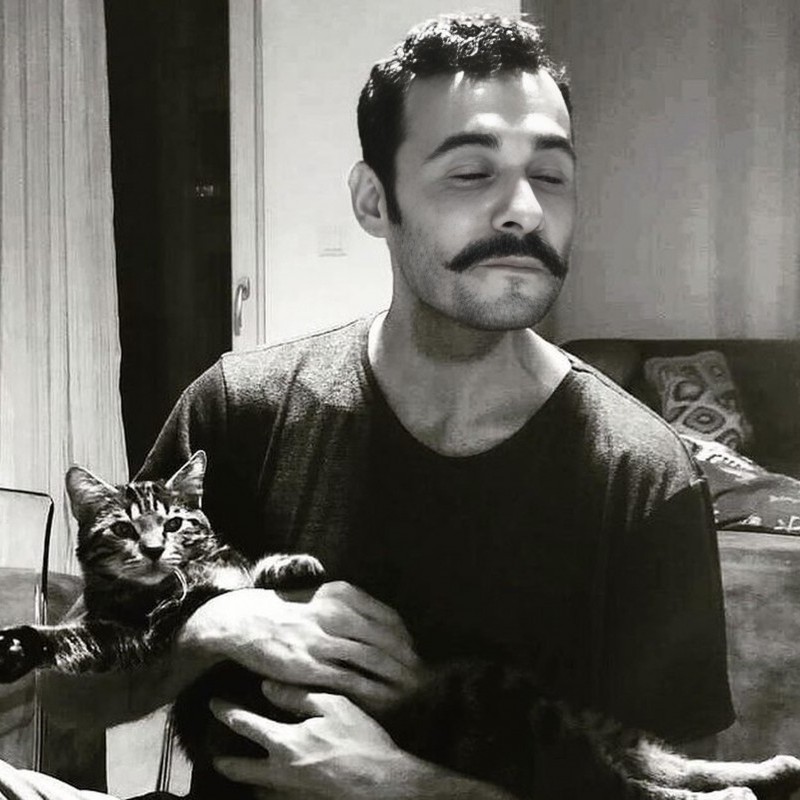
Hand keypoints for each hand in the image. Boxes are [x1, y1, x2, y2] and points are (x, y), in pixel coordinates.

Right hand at [180, 581, 425, 714]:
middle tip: (420, 676)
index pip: (389, 618)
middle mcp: (335, 613)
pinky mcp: (308, 665)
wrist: (245, 621)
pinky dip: (371, 690)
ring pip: (372, 660)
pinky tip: (383, 699)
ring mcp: (322, 640)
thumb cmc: (289, 610)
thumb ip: (353, 608)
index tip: (414, 653)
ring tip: (408, 691)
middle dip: (407, 661)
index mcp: (342, 593)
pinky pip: (349, 680)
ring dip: (395, 677)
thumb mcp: (324, 597)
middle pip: (386, 639)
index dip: (406, 639)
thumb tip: (388, 626)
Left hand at [210, 679, 414, 799]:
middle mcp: (279, 773)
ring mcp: (289, 795)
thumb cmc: (361, 741)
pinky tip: (272, 785)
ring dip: (246, 780)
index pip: (244, 724)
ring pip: (254, 790)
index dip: (225, 712)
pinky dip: (267, 793)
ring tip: (243, 770)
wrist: (384, 785)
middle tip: (215, 755)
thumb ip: (296, 697)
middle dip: (222, 761)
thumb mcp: (333, 706)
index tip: (213, 703)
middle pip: (237, 769)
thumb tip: (266, 686)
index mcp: (285, 743)